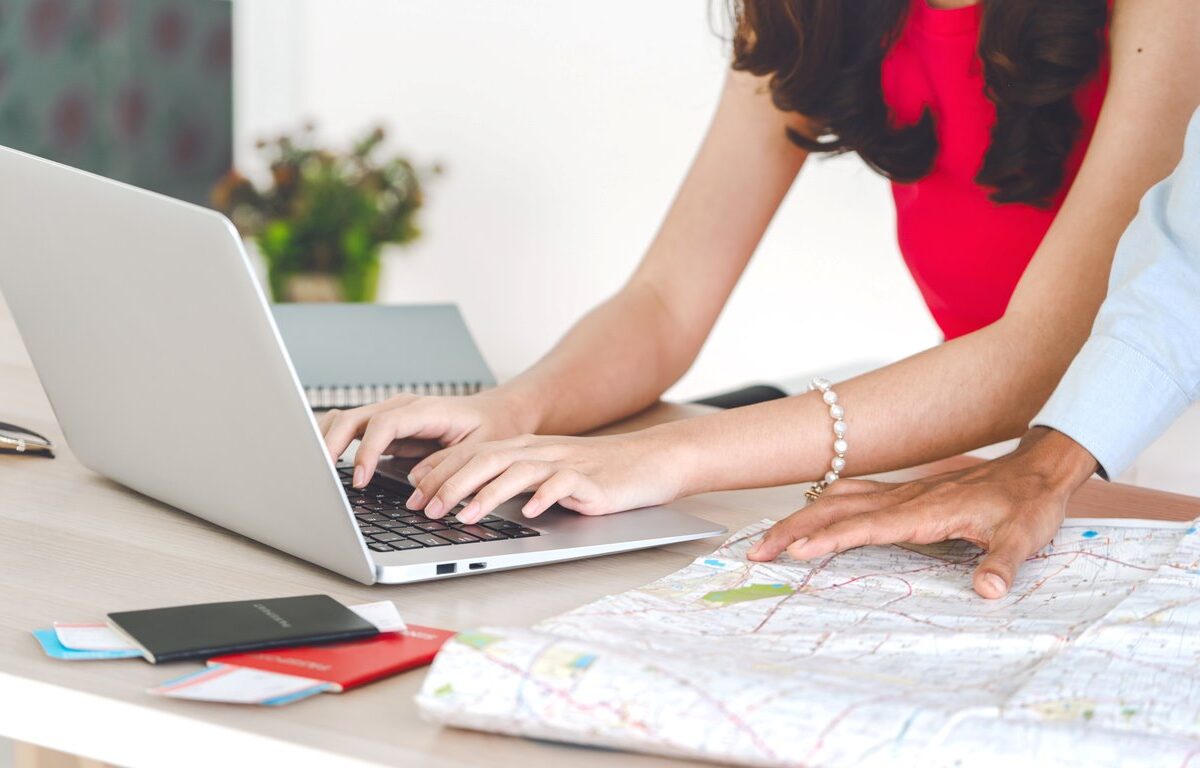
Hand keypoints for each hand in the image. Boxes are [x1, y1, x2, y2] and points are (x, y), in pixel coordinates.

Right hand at [318, 392, 535, 486]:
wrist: (500, 414)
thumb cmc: (492, 430)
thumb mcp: (480, 451)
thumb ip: (450, 465)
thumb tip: (418, 484)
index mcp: (426, 410)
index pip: (384, 424)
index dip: (366, 450)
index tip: (359, 479)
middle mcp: (402, 407)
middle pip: (354, 417)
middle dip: (331, 445)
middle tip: (321, 478)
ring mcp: (391, 414)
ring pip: (345, 419)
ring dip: (326, 441)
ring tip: (314, 471)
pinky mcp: (385, 426)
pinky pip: (351, 429)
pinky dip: (334, 443)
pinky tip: (326, 465)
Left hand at [402, 428, 690, 523]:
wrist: (651, 461)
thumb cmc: (600, 473)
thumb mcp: (549, 473)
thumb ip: (515, 481)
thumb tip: (471, 500)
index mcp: (527, 449)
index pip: (475, 453)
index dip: (441, 471)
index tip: (414, 491)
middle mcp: (540, 451)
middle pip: (486, 460)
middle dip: (450, 484)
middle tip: (425, 509)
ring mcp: (565, 464)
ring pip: (516, 471)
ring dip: (486, 494)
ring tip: (463, 516)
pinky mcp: (590, 480)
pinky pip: (562, 485)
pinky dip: (542, 497)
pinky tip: (528, 513)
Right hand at [746, 428, 1098, 598]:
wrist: (1036, 468)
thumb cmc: (1027, 502)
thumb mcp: (1025, 537)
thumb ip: (1003, 564)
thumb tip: (987, 591)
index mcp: (926, 510)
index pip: (865, 526)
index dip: (828, 538)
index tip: (796, 550)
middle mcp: (905, 498)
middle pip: (834, 508)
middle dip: (792, 528)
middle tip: (758, 551)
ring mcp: (901, 492)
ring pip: (837, 498)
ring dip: (800, 516)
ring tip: (770, 538)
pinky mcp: (903, 493)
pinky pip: (852, 493)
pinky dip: (822, 504)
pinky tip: (810, 514)